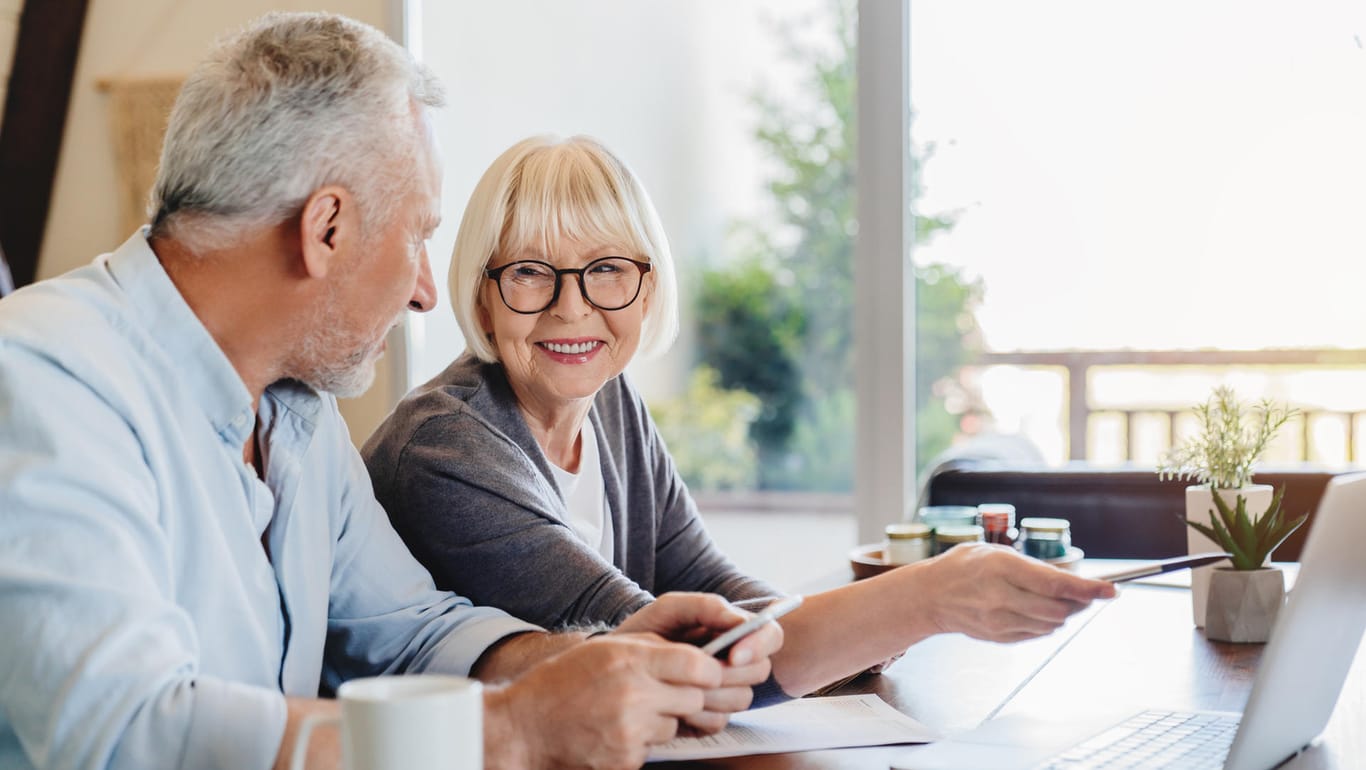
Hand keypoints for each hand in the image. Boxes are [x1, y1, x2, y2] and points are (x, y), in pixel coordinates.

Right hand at [488, 634, 722, 768]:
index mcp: (629, 659)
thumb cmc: (563, 683)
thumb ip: (649, 648)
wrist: (524, 729)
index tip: (706, 673)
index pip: (697, 665)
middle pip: (695, 698)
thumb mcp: (604, 650)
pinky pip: (654, 749)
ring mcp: (630, 731)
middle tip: (664, 694)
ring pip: (675, 724)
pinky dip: (641, 743)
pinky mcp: (626, 760)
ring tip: (626, 713)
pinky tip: (613, 733)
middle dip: (687, 696)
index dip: (709, 670)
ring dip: (661, 720)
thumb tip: (696, 654)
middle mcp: (633, 694)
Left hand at [616, 592, 781, 732]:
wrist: (612, 667)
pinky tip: (676, 704)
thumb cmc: (644, 632)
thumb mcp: (669, 609)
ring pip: (743, 698)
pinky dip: (698, 714)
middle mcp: (734, 661)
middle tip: (701, 671)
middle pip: (760, 670)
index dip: (759, 645)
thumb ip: (706, 606)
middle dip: (732, 673)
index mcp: (732, 631)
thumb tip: (738, 621)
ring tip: (681, 685)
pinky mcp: (708, 716)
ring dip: (712, 694)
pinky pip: (719, 721)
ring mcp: (723, 691)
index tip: (733, 654)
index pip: (771, 636)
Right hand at [917, 543, 1115, 642]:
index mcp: (999, 568)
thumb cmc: (963, 567)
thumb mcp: (993, 552)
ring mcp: (998, 621)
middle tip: (1086, 593)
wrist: (930, 596)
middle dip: (1078, 602)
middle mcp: (999, 597)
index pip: (1054, 584)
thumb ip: (1031, 567)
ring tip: (1053, 599)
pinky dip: (1044, 622)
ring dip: (1062, 613)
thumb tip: (1070, 584)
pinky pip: (1037, 634)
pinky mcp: (998, 637)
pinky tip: (1032, 609)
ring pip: (1051, 624)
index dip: (1087, 588)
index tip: (1110, 589)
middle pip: (1058, 609)